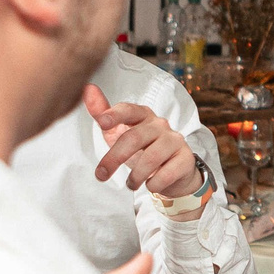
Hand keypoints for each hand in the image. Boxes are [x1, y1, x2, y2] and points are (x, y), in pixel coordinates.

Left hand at [86, 85, 204, 196]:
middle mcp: (160, 124)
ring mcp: (175, 140)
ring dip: (135, 176)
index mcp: (143, 115)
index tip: (102, 122)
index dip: (115, 115)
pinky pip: (167, 173)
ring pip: (151, 158)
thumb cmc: (141, 149)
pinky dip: (154, 183)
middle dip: (114, 158)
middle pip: (134, 137)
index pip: (128, 110)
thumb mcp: (118, 132)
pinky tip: (150, 185)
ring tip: (130, 184)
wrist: (172, 172)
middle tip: (101, 175)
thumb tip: (88, 88)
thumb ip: (102, 113)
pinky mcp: (186, 158)